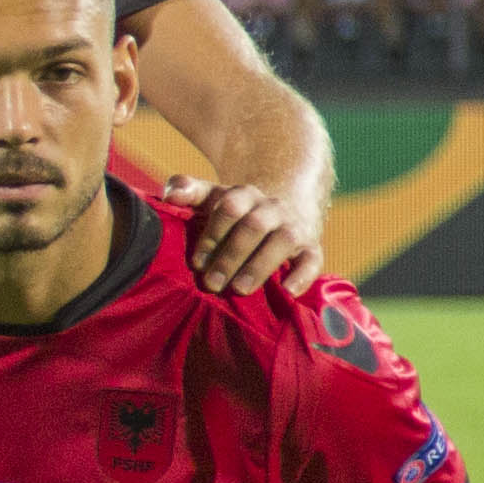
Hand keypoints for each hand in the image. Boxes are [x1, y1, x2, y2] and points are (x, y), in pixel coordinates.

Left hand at [158, 174, 325, 295]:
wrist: (277, 216)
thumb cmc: (231, 215)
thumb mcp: (209, 199)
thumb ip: (186, 190)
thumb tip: (170, 195)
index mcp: (244, 195)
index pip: (229, 208)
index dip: (212, 235)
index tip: (196, 263)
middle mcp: (271, 208)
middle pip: (254, 226)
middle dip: (231, 256)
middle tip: (211, 284)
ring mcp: (293, 227)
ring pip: (284, 240)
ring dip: (260, 266)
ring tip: (239, 290)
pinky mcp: (310, 249)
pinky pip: (313, 259)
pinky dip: (302, 275)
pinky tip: (287, 292)